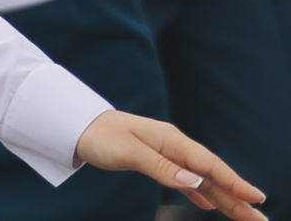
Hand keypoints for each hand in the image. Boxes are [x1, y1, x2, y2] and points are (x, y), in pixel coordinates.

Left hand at [75, 110, 263, 216]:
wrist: (76, 125)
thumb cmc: (99, 136)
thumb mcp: (128, 152)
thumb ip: (161, 168)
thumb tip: (195, 182)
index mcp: (171, 141)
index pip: (209, 164)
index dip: (234, 182)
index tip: (257, 199)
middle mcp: (173, 146)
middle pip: (211, 175)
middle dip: (237, 197)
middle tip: (260, 219)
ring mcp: (166, 154)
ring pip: (201, 179)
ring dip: (223, 197)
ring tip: (245, 216)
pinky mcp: (156, 161)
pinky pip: (186, 180)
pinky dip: (200, 192)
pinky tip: (211, 204)